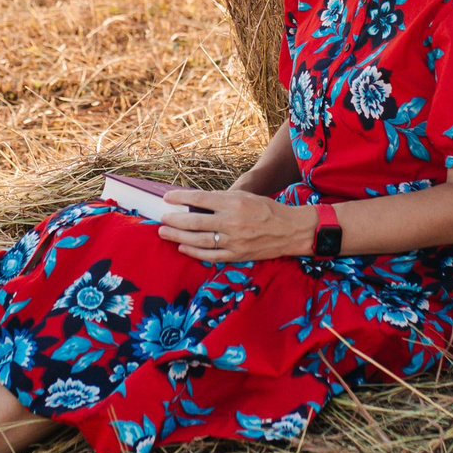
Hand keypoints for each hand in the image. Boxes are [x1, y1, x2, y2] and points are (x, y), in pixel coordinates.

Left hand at [151, 187, 310, 265]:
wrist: (290, 230)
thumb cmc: (266, 209)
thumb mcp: (245, 196)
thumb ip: (222, 199)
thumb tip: (196, 202)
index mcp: (234, 203)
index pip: (200, 199)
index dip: (180, 198)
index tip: (167, 198)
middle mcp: (232, 222)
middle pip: (195, 221)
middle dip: (174, 220)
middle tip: (162, 218)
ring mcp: (234, 241)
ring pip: (199, 239)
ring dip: (178, 236)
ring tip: (165, 232)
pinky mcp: (236, 255)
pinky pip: (210, 255)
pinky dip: (194, 252)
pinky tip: (182, 247)